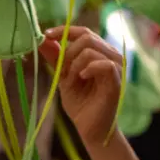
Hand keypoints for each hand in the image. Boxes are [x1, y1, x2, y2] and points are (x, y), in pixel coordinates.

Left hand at [40, 26, 122, 147]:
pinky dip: (88, 69)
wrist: (90, 129)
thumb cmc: (81, 104)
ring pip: (91, 49)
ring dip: (74, 64)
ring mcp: (116, 67)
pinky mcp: (117, 80)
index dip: (65, 30)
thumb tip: (42, 39)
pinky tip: (82, 78)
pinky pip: (103, 63)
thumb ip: (56, 58)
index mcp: (100, 53)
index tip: (46, 35)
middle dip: (68, 52)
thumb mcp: (63, 77)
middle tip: (63, 70)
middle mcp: (111, 56)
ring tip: (73, 79)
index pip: (84, 32)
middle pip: (87, 36)